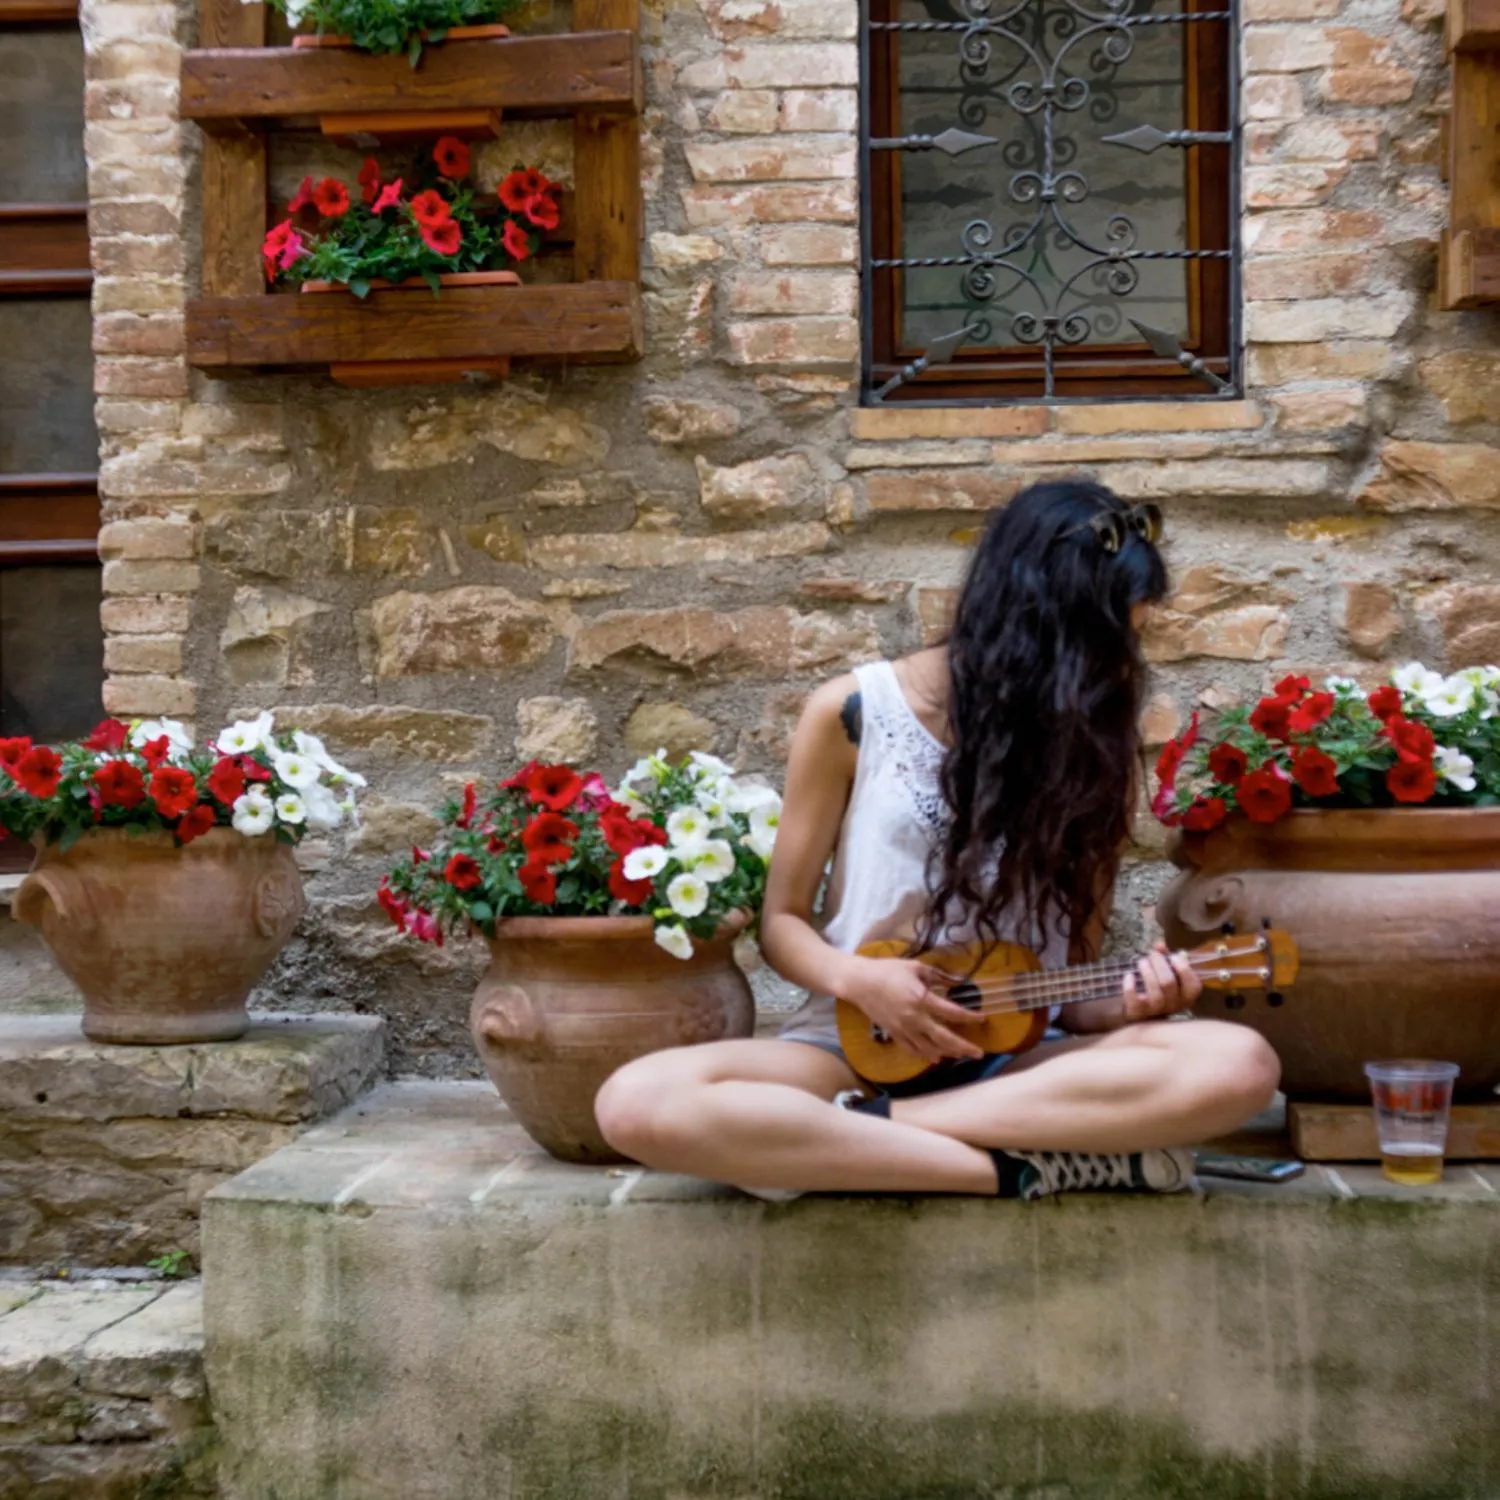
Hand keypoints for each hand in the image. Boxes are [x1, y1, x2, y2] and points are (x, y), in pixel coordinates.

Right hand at [839, 956, 983, 1062]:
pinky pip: (913, 1049)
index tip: (982, 1018)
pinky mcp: (894, 1034)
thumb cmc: (888, 970)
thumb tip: (958, 981)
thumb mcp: (915, 967)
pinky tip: (936, 1057)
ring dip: (948, 1053)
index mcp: (922, 999)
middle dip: (964, 1046)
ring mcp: (904, 1029)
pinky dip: (926, 1055)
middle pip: (945, 1038)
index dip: (969, 1017)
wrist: (860, 982)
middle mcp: (915, 1018)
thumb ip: (938, 975)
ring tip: (962, 1055)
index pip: (952, 1013)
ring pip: (930, 1048)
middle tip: (979, 1053)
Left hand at [1120, 941, 1202, 1023]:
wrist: (1138, 1010)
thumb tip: (1160, 945)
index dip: (1184, 968)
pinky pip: (1136, 1001)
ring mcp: (1156, 1010)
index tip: (1172, 956)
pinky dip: (1130, 986)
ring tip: (1141, 962)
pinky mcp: (1138, 1013)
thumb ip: (1165, 957)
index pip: (1194, 985)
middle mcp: (1174, 1005)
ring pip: (1155, 993)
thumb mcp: (1164, 971)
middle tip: (1151, 955)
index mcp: (1186, 996)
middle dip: (1159, 964)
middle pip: (1169, 983)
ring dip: (1147, 973)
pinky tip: (1129, 975)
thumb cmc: (1156, 987)